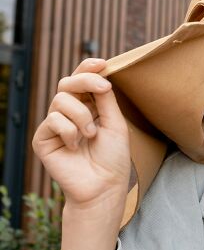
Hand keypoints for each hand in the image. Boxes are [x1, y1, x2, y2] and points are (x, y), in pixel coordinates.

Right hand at [32, 58, 129, 211]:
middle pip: (68, 83)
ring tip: (91, 134)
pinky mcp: (42, 139)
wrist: (104, 185)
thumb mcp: (115, 122)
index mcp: (89, 107)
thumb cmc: (113, 156)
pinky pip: (53, 121)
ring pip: (61, 100)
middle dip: (86, 81)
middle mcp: (69, 113)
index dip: (88, 68)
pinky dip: (70, 131)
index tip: (103, 64)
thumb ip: (105, 98)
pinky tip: (76, 146)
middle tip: (104, 89)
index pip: (82, 80)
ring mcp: (54, 126)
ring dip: (82, 115)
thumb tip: (100, 74)